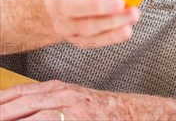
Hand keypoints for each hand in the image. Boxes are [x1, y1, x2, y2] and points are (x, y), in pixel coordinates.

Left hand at [0, 81, 130, 119]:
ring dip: (16, 118)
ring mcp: (72, 111)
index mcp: (60, 89)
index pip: (22, 91)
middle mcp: (65, 97)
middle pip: (25, 103)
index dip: (4, 98)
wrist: (131, 113)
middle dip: (4, 112)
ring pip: (37, 116)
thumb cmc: (101, 110)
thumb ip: (49, 101)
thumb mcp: (73, 98)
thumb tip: (21, 109)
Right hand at [43, 0, 139, 47]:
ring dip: (111, 22)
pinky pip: (93, 41)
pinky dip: (112, 36)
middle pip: (70, 7)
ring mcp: (64, 23)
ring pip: (84, 26)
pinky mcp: (76, 39)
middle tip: (119, 1)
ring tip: (131, 14)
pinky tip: (126, 29)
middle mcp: (55, 3)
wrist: (60, 6)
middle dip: (97, 5)